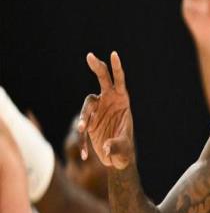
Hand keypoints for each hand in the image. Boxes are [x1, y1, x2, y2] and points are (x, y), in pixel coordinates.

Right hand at [78, 52, 133, 169]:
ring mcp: (97, 109)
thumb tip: (106, 147)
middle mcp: (109, 101)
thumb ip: (116, 147)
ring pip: (86, 106)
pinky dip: (82, 140)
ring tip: (81, 130)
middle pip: (102, 80)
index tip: (113, 54)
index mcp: (122, 101)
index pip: (120, 81)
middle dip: (97, 67)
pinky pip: (81, 126)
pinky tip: (85, 154)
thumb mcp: (123, 150)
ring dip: (83, 117)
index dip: (116, 68)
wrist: (116, 158)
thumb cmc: (124, 151)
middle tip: (90, 55)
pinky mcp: (87, 120)